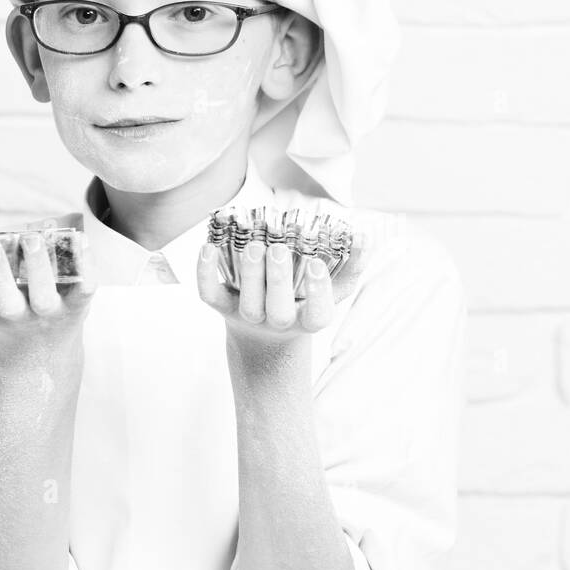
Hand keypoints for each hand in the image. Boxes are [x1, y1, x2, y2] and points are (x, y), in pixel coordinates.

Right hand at [0, 229, 97, 369]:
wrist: (46, 350)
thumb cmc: (5, 315)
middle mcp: (17, 317)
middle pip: (5, 302)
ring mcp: (48, 313)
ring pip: (43, 294)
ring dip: (38, 266)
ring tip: (31, 236)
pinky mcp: (78, 307)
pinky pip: (85, 287)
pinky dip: (84, 264)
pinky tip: (79, 239)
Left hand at [196, 233, 370, 347]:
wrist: (265, 333)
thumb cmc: (306, 300)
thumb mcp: (335, 288)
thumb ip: (353, 264)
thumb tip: (365, 236)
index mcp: (308, 320)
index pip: (318, 315)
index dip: (318, 294)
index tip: (318, 268)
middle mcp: (279, 322)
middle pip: (277, 311)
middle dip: (277, 281)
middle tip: (277, 249)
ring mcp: (249, 317)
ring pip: (247, 303)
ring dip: (248, 274)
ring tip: (253, 244)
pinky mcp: (223, 307)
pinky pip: (210, 295)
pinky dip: (204, 273)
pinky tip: (207, 247)